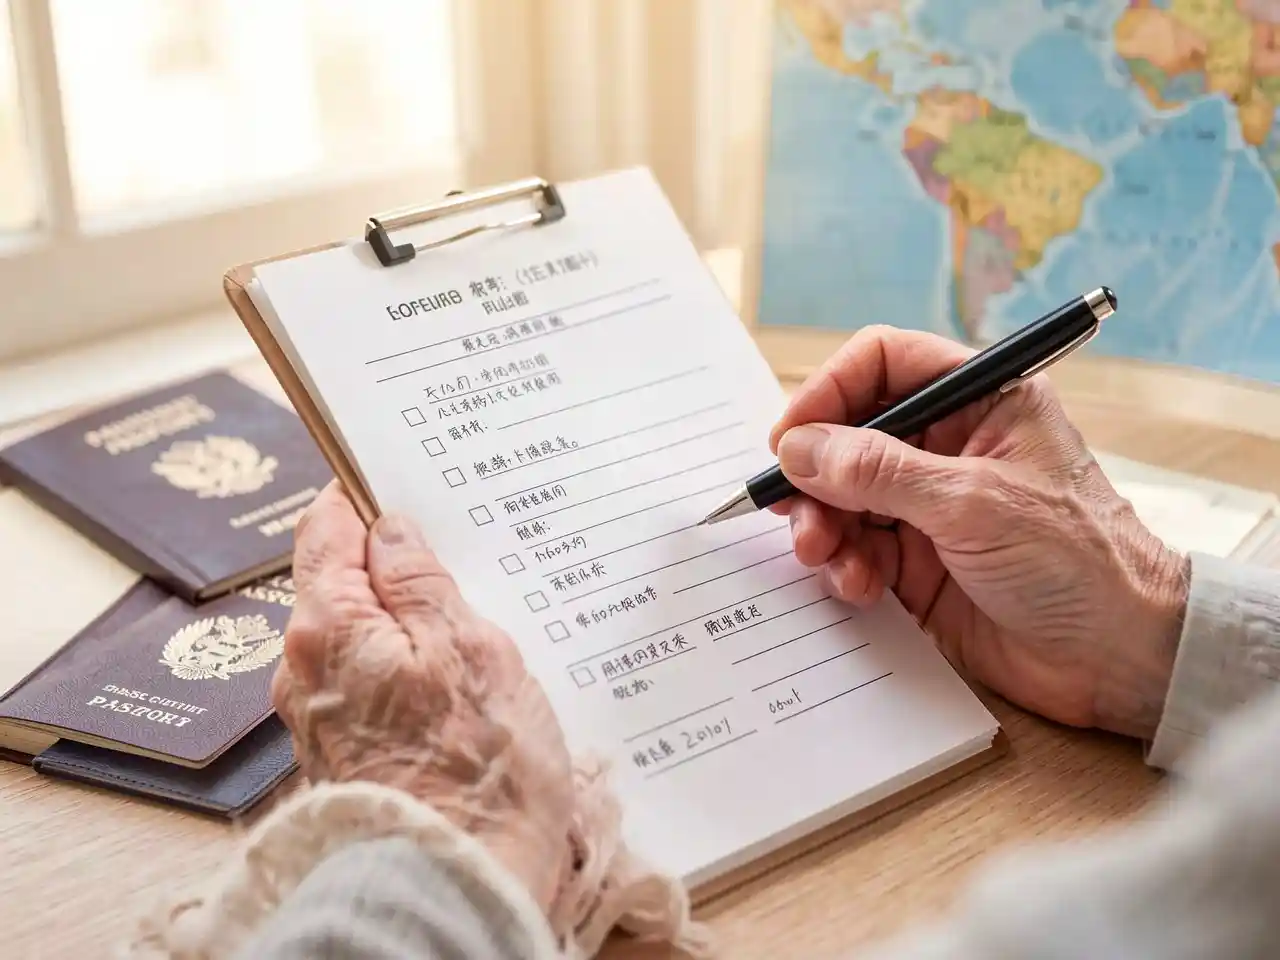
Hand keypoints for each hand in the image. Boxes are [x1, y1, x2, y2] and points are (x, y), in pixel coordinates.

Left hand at [270, 482, 573, 909]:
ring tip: (474, 619)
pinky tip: (456, 680)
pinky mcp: (345, 751)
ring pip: (362, 634)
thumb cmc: (476, 773)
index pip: (324, 529)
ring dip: (408, 618)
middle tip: (463, 552)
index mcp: (328, 628)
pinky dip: (407, 665)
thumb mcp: (469, 650)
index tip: (399, 478)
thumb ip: (422, 582)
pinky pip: (371, 681)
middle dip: (395, 562)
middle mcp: (304, 669)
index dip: (361, 497)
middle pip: (340, 582)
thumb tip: (391, 528)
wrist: (455, 886)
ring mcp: (320, 715)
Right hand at [769, 326, 1189, 739]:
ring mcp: (929, 506)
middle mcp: (948, 446)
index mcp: (980, 401)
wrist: (1117, 658)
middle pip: (849, 435)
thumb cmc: (1077, 561)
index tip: (790, 436)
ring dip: (823, 525)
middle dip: (816, 473)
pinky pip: (854, 550)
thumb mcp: (971, 503)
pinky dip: (843, 566)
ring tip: (825, 554)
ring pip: (842, 497)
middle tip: (795, 509)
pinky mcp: (916, 563)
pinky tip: (859, 586)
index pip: (883, 365)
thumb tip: (799, 448)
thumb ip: (878, 471)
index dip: (829, 391)